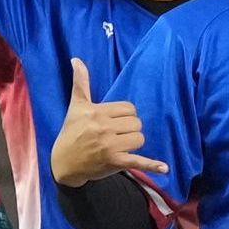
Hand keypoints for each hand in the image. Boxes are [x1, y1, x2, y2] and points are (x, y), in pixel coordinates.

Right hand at [46, 58, 160, 185]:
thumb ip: (80, 82)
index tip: (112, 122)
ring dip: (134, 143)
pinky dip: (152, 165)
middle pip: (136, 123)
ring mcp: (110, 146)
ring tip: (119, 146)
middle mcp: (103, 128)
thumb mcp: (76, 106)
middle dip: (129, 129)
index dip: (125, 116)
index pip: (129, 109)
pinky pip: (138, 161)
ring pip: (140, 138)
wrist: (64, 163)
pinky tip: (164, 168)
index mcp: (96, 112)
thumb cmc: (71, 132)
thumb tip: (76, 59)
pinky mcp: (115, 162)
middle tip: (114, 135)